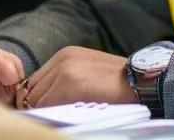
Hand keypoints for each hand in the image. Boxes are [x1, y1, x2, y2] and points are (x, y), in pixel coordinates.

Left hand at [21, 46, 135, 107]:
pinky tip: (66, 117)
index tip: (44, 110)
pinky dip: (51, 115)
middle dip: (39, 106)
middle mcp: (62, 59)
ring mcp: (64, 70)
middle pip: (33, 90)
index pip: (36, 81)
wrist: (140, 81)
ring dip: (45, 111)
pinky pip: (47, 105)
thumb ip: (66, 80)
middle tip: (51, 117)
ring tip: (60, 117)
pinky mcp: (69, 83)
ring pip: (37, 99)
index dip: (37, 98)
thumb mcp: (89, 73)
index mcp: (65, 55)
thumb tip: (47, 101)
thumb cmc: (118, 84)